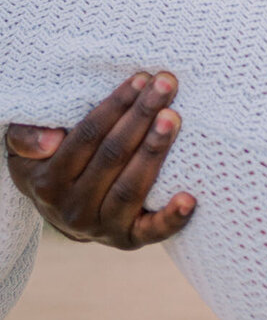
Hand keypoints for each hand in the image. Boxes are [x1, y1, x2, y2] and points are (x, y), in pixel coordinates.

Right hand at [5, 72, 195, 249]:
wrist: (61, 212)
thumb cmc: (50, 163)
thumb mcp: (25, 150)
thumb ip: (25, 138)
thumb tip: (51, 140)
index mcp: (49, 183)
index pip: (87, 138)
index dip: (115, 107)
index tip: (140, 79)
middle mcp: (74, 209)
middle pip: (112, 157)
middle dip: (141, 116)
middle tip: (165, 85)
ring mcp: (102, 228)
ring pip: (130, 188)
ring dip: (154, 151)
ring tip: (173, 117)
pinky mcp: (128, 240)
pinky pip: (151, 232)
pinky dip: (171, 219)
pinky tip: (190, 199)